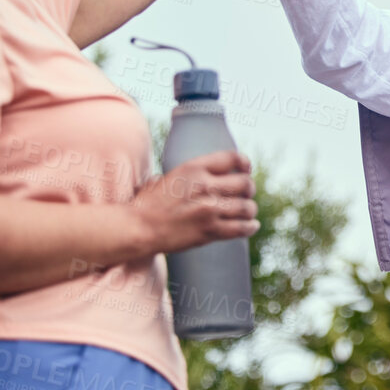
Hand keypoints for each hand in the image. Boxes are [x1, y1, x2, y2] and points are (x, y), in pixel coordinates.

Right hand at [131, 149, 260, 254]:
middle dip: (248, 190)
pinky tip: (251, 225)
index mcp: (194, 169)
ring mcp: (209, 209)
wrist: (137, 228)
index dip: (244, 163)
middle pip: (246, 183)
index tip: (246, 170)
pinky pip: (241, 228)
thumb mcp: (167, 177)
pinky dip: (250, 226)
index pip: (232, 158)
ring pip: (247, 207)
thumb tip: (201, 173)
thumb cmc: (147, 204)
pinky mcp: (209, 230)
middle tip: (245, 195)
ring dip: (249, 210)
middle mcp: (205, 186)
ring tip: (247, 212)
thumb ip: (187, 174)